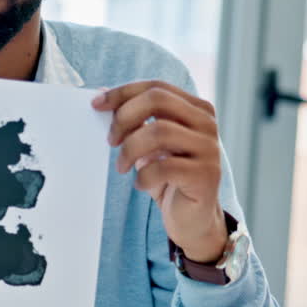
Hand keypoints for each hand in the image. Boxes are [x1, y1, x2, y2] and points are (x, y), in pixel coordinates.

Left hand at [93, 82, 227, 262]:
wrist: (192, 218)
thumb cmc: (168, 177)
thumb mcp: (148, 145)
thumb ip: (134, 119)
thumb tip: (100, 94)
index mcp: (195, 109)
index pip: (156, 87)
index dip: (123, 93)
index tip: (96, 105)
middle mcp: (206, 124)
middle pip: (158, 100)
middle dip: (124, 118)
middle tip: (110, 140)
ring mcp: (210, 149)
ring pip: (159, 131)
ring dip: (130, 150)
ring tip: (121, 166)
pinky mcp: (206, 176)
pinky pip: (164, 167)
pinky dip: (144, 176)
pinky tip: (141, 184)